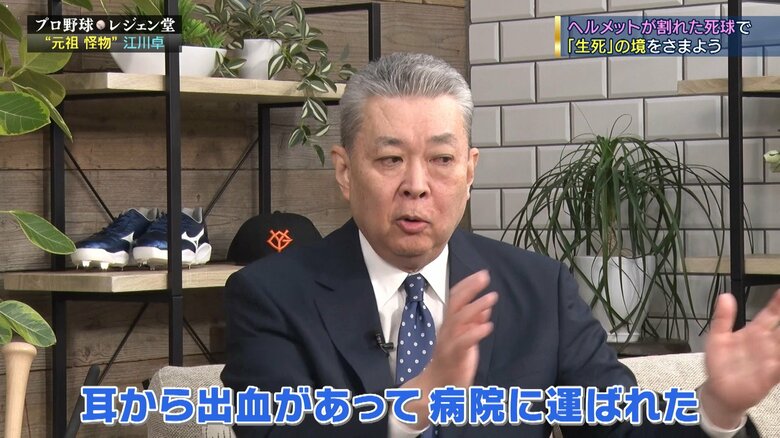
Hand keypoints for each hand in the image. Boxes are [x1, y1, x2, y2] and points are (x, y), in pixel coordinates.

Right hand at [401, 270, 497, 427]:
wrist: (436, 387)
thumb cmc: (451, 362)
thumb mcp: (464, 339)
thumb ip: (473, 324)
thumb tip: (484, 309)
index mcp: (449, 324)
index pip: (455, 299)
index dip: (468, 285)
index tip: (481, 274)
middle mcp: (447, 329)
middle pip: (455, 303)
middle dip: (469, 288)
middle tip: (484, 276)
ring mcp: (449, 342)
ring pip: (459, 319)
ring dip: (476, 306)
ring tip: (492, 297)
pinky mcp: (454, 356)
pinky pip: (463, 342)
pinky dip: (475, 332)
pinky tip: (488, 326)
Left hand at [700, 289, 779, 428]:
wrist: (719, 391)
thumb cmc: (720, 363)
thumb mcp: (717, 337)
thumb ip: (723, 318)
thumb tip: (725, 295)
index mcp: (754, 332)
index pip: (770, 315)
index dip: (777, 304)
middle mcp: (766, 344)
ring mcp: (770, 359)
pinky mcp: (770, 376)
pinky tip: (777, 360)